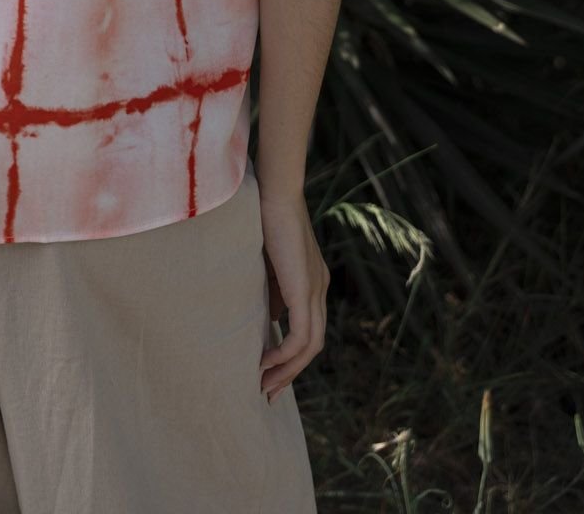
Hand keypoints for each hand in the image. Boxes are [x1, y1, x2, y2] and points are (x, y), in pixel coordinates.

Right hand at [257, 186, 329, 401]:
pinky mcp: (305, 289)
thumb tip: (272, 318)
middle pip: (312, 344)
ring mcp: (315, 290)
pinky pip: (301, 336)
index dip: (291, 354)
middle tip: (268, 391)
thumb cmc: (265, 217)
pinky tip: (265, 361)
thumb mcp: (269, 263)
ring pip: (310, 346)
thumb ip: (273, 289)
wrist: (275, 192)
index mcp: (312, 281)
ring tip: (264, 384)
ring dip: (288, 370)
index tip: (269, 372)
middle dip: (290, 372)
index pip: (308, 329)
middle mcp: (320, 289)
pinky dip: (285, 354)